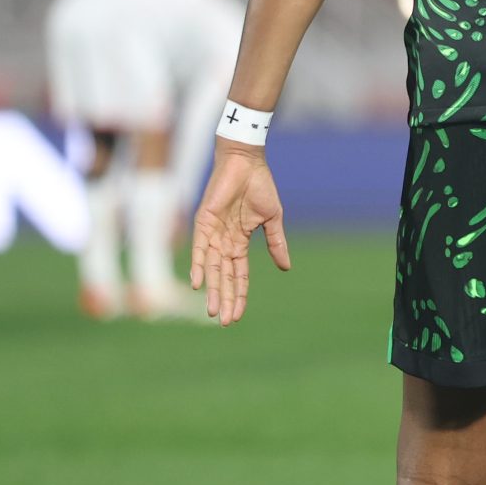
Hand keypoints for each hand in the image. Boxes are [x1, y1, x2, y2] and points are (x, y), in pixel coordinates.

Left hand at [189, 140, 289, 325]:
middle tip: (224, 322)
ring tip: (213, 310)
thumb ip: (276, 243)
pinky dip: (199, 265)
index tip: (238, 316)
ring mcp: (212, 233)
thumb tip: (286, 268)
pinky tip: (199, 283)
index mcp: (239, 241)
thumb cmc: (259, 186)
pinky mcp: (203, 221)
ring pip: (212, 268)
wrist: (246, 162)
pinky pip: (201, 248)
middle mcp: (223, 241)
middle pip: (224, 277)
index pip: (239, 275)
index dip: (239, 295)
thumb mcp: (272, 219)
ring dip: (213, 289)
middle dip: (225, 299)